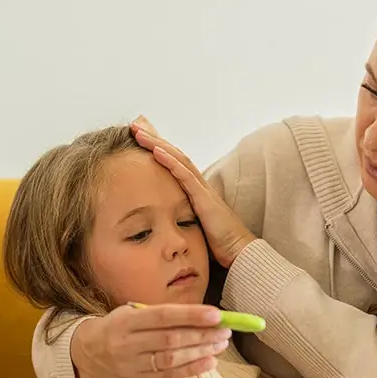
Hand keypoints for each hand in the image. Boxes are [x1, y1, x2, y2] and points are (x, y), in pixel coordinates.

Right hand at [71, 304, 231, 377]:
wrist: (88, 353)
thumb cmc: (119, 327)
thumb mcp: (131, 313)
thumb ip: (161, 314)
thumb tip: (202, 316)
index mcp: (126, 321)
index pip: (163, 316)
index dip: (191, 315)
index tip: (216, 315)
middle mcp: (127, 344)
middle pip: (170, 339)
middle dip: (202, 335)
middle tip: (225, 330)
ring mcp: (131, 366)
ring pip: (171, 359)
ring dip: (200, 352)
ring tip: (220, 344)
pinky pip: (168, 377)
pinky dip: (191, 369)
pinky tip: (210, 362)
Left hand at [130, 118, 255, 267]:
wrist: (240, 253)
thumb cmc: (221, 244)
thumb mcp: (197, 227)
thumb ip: (183, 219)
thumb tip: (166, 221)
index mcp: (198, 192)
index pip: (176, 163)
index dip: (159, 149)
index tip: (142, 138)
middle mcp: (201, 186)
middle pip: (175, 154)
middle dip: (155, 138)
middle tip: (136, 124)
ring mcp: (203, 191)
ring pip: (178, 159)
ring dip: (158, 144)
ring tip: (139, 131)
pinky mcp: (205, 199)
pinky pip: (185, 176)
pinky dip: (170, 161)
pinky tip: (156, 151)